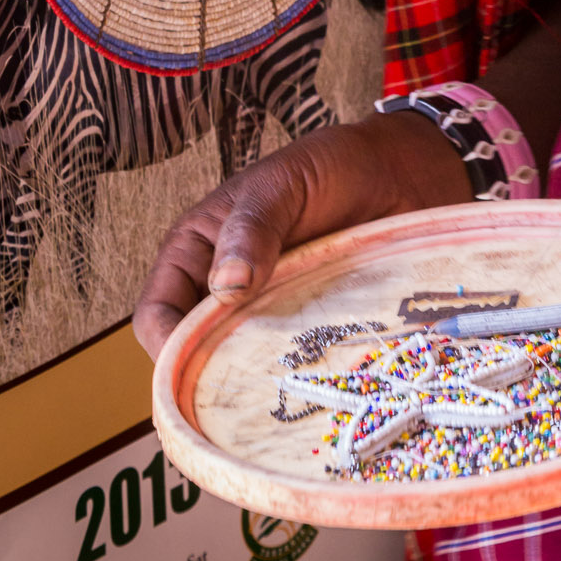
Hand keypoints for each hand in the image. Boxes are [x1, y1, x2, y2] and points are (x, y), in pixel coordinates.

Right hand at [132, 112, 469, 359]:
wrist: (401, 172)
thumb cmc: (331, 167)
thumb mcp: (284, 184)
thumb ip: (251, 226)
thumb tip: (225, 283)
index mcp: (198, 251)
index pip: (158, 313)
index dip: (166, 346)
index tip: (195, 372)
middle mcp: (226, 292)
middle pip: (196, 355)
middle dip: (213, 378)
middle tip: (246, 393)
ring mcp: (269, 316)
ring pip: (244, 370)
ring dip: (261, 382)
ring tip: (285, 388)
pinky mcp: (312, 332)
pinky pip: (294, 367)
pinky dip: (301, 377)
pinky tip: (318, 383)